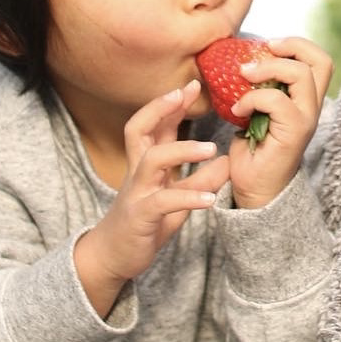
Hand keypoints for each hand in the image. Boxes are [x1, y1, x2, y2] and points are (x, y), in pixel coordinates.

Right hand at [74, 81, 229, 314]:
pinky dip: (189, 198)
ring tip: (211, 150)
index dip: (170, 103)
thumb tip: (226, 161)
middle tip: (184, 93)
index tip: (192, 84)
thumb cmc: (145, 222)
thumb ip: (198, 180)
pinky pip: (164, 202)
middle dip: (159, 108)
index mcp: (145, 163)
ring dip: (182, 150)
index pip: (153, 124)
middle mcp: (137, 171)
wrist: (113, 257)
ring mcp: (137, 192)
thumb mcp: (176, 199)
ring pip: (153, 160)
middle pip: (138, 128)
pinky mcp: (141, 215)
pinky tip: (210, 200)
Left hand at [226, 36, 331, 208]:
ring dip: (267, 69)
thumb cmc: (254, 149)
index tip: (269, 45)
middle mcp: (312, 106)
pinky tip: (238, 111)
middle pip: (321, 60)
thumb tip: (241, 60)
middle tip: (261, 52)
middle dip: (290, 47)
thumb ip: (260, 87)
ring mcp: (306, 119)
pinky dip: (252, 98)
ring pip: (300, 75)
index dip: (298, 44)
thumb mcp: (257, 110)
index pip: (319, 59)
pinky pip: (276, 100)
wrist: (255, 190)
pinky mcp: (294, 132)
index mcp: (306, 98)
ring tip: (244, 76)